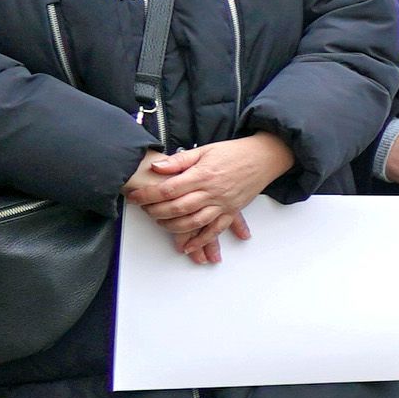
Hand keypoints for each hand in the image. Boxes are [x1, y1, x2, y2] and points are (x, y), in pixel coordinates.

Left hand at [130, 133, 293, 260]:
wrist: (264, 157)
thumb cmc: (234, 152)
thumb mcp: (204, 150)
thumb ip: (179, 161)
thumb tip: (156, 167)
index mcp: (202, 175)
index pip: (168, 189)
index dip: (147, 194)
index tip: (134, 197)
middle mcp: (212, 192)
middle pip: (178, 208)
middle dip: (156, 212)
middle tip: (144, 210)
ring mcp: (223, 204)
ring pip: (194, 222)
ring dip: (174, 227)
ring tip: (161, 223)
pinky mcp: (231, 211)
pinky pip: (215, 230)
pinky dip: (201, 241)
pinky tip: (188, 247)